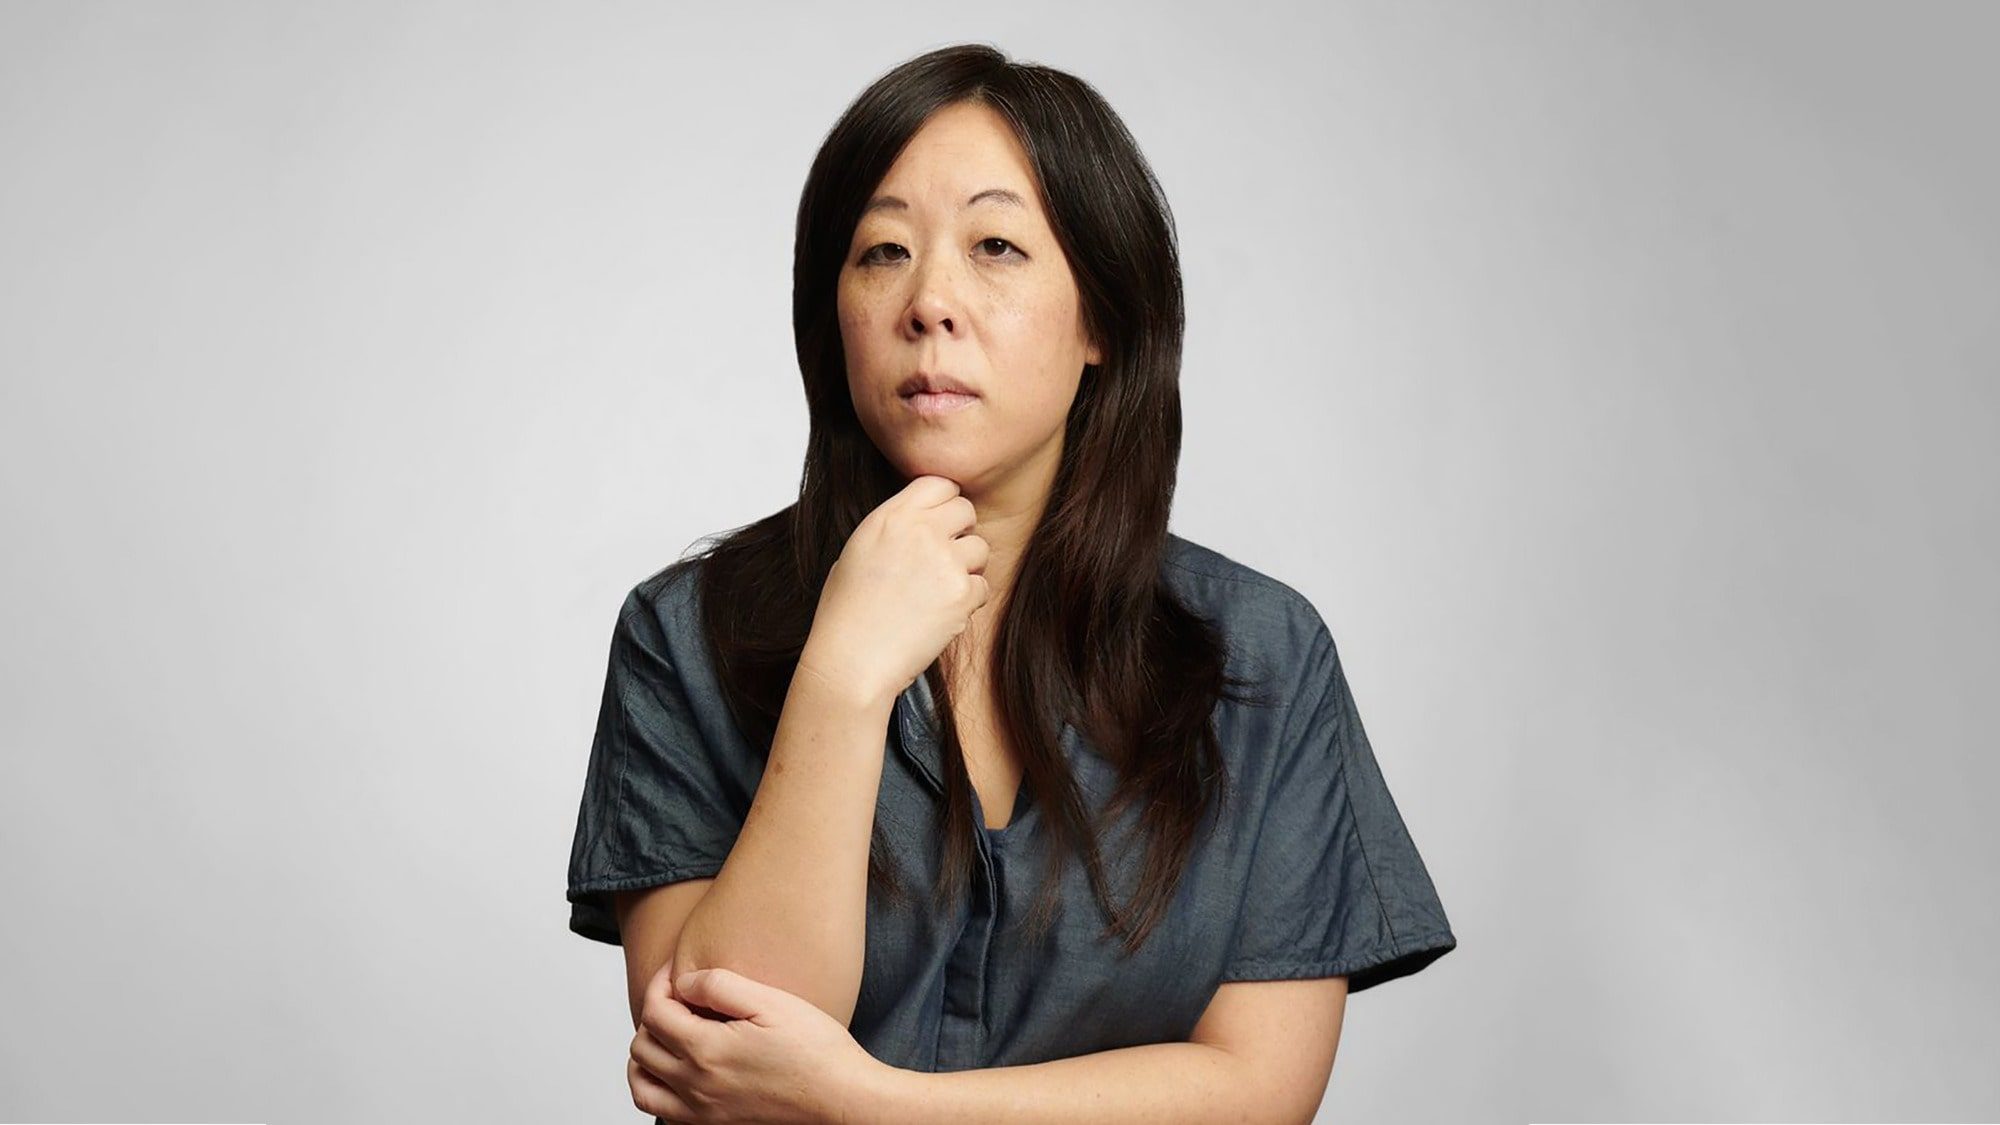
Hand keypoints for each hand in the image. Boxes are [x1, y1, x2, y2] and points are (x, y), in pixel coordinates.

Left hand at [628, 964, 887, 1124]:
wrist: (842, 1100)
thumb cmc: (816, 1051)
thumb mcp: (771, 1002)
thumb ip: (721, 985)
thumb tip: (684, 981)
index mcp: (706, 1049)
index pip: (655, 1011)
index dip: (660, 983)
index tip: (676, 972)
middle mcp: (695, 1085)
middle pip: (641, 1046)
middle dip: (653, 1014)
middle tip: (679, 999)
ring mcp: (701, 1112)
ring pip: (641, 1085)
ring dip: (645, 1055)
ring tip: (668, 1034)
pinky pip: (661, 1112)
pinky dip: (656, 1089)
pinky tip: (679, 1072)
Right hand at [797, 474, 989, 706]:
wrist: (852, 660)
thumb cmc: (847, 613)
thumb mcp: (859, 550)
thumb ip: (895, 527)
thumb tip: (926, 519)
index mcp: (890, 515)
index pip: (938, 483)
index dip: (942, 504)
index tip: (937, 525)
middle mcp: (920, 530)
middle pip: (965, 510)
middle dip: (959, 533)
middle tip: (940, 562)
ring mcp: (944, 560)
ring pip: (980, 548)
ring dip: (967, 568)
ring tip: (936, 592)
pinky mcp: (961, 592)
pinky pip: (982, 587)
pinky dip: (967, 602)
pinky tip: (939, 616)